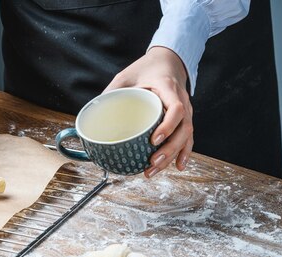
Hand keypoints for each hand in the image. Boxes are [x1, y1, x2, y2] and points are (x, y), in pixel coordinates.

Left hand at [104, 46, 192, 177]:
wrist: (167, 61)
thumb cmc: (145, 68)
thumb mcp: (125, 76)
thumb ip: (112, 91)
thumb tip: (93, 112)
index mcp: (168, 88)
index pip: (176, 108)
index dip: (168, 126)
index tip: (154, 139)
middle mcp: (181, 100)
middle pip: (183, 129)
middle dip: (169, 149)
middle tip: (152, 162)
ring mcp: (186, 111)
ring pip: (186, 136)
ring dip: (172, 156)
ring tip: (154, 169)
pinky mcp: (184, 118)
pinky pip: (188, 137)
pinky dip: (184, 152)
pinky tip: (178, 166)